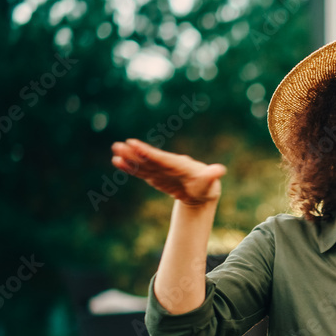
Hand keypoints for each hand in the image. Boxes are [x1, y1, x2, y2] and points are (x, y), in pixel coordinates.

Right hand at [111, 138, 225, 205]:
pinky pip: (141, 172)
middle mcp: (167, 164)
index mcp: (179, 164)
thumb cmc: (206, 185)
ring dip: (129, 159)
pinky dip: (131, 168)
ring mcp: (160, 170)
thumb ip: (212, 175)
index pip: (161, 158)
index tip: (135, 144)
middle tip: (118, 145)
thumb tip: (220, 170)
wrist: (201, 191)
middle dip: (135, 153)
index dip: (148, 153)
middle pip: (149, 159)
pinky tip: (118, 162)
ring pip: (143, 164)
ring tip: (115, 152)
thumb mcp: (210, 182)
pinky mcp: (155, 177)